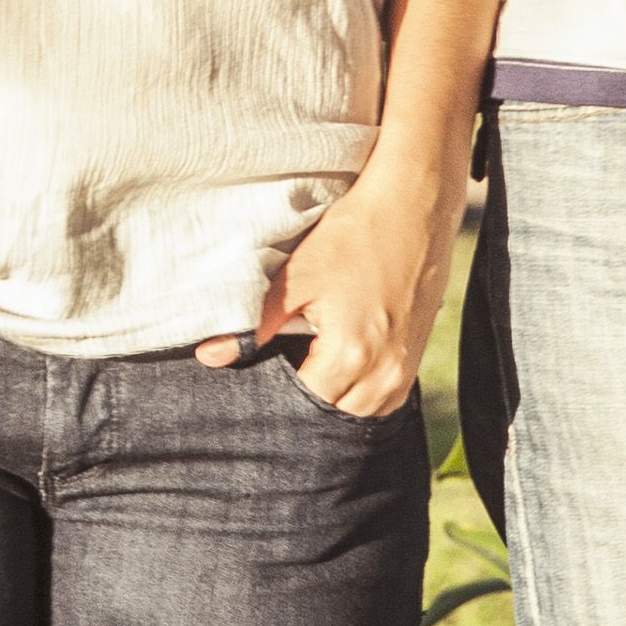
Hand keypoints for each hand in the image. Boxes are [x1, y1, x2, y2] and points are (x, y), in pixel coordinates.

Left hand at [228, 159, 458, 418]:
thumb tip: (210, 356)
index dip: (274, 399)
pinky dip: (357, 392)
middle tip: (275, 378)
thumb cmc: (354, 235)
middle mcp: (385, 374)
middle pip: (332, 418)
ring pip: (360, 415)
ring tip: (306, 371)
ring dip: (332, 401)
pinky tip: (336, 368)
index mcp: (352, 355)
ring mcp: (406, 370)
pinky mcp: (415, 360)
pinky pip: (382, 399)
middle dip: (302, 405)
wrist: (413, 207)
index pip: (302, 406)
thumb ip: (254, 325)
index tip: (255, 383)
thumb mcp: (297, 277)